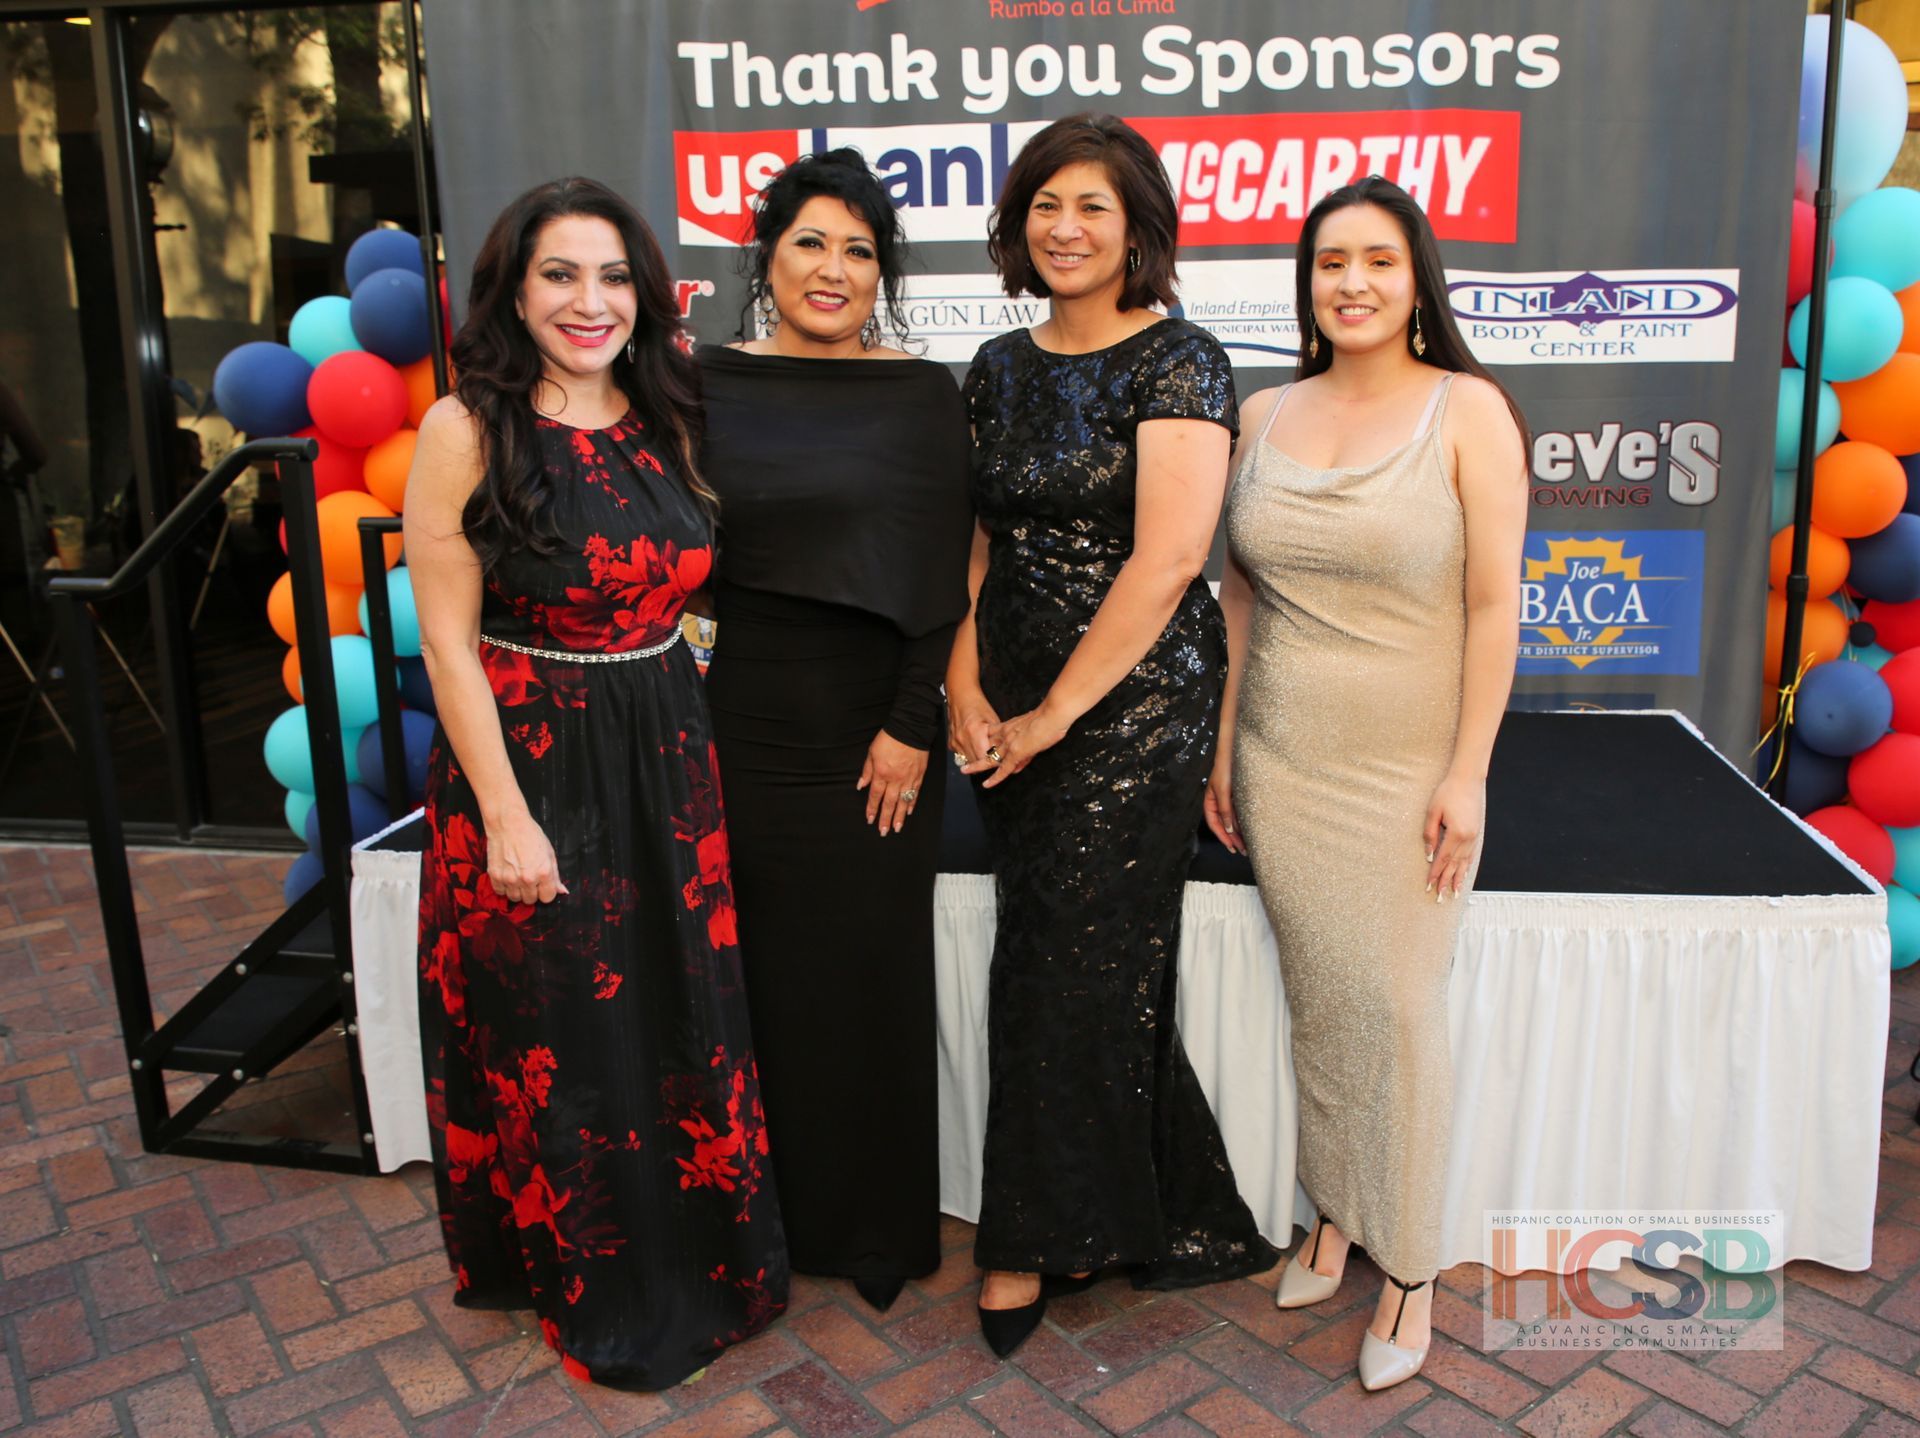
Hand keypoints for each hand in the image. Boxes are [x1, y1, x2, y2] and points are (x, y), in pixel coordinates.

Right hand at [485, 809, 566, 903]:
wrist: (508, 824)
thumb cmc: (530, 835)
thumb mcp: (549, 853)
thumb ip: (555, 875)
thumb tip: (561, 891)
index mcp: (544, 873)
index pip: (547, 898)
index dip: (545, 892)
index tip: (542, 886)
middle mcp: (527, 878)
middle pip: (531, 900)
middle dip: (531, 892)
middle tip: (528, 878)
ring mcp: (510, 879)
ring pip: (515, 898)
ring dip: (517, 891)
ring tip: (517, 876)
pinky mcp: (495, 876)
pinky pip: (500, 892)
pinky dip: (503, 887)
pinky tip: (507, 875)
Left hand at [858, 730, 928, 834]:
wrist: (910, 728)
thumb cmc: (888, 739)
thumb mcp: (872, 752)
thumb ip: (867, 771)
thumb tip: (861, 786)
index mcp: (881, 773)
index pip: (875, 796)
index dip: (872, 809)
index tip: (870, 820)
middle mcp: (895, 779)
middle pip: (889, 803)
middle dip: (885, 818)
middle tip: (883, 832)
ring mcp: (908, 779)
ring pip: (903, 802)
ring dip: (899, 816)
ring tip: (896, 828)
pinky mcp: (919, 776)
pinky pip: (915, 793)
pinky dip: (911, 804)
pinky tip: (908, 812)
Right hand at [947, 685, 1000, 772]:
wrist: (961, 697)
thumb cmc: (978, 706)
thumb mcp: (993, 720)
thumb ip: (996, 738)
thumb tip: (1003, 751)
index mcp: (975, 732)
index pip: (985, 757)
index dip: (993, 760)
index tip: (1000, 760)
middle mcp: (963, 739)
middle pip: (976, 761)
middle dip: (986, 762)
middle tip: (994, 759)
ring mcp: (955, 742)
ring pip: (968, 761)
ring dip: (977, 760)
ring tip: (985, 754)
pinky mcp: (951, 744)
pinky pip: (961, 756)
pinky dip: (969, 755)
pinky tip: (975, 749)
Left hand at [973, 702, 1070, 788]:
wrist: (1053, 715)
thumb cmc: (1050, 717)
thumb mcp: (1035, 726)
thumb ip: (1028, 738)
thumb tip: (1026, 751)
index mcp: (1010, 726)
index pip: (993, 734)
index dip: (987, 741)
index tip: (980, 745)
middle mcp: (1006, 735)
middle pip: (987, 746)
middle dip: (976, 753)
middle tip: (964, 758)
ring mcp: (1010, 744)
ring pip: (990, 758)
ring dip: (977, 765)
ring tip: (966, 770)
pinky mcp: (1016, 753)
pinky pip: (1003, 769)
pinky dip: (995, 778)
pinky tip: (986, 784)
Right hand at [1204, 751, 1243, 853]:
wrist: (1233, 751)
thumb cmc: (1225, 769)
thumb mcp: (1223, 791)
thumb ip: (1225, 810)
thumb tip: (1227, 828)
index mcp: (1210, 801)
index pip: (1214, 823)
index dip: (1222, 836)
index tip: (1232, 847)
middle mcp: (1217, 802)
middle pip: (1223, 824)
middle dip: (1232, 838)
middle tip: (1242, 851)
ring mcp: (1227, 799)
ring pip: (1231, 820)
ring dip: (1238, 832)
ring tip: (1247, 845)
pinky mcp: (1236, 796)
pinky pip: (1238, 813)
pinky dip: (1242, 822)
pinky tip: (1249, 830)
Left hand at [1423, 771, 1484, 899]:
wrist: (1468, 780)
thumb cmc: (1447, 792)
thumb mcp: (1433, 811)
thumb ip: (1429, 833)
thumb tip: (1429, 854)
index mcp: (1456, 833)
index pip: (1443, 859)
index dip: (1435, 874)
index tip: (1429, 886)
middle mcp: (1468, 838)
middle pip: (1455, 865)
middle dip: (1446, 882)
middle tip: (1440, 898)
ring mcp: (1474, 837)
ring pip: (1465, 863)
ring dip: (1458, 879)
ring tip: (1453, 893)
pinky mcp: (1477, 833)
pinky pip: (1471, 855)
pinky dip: (1467, 866)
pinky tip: (1464, 875)